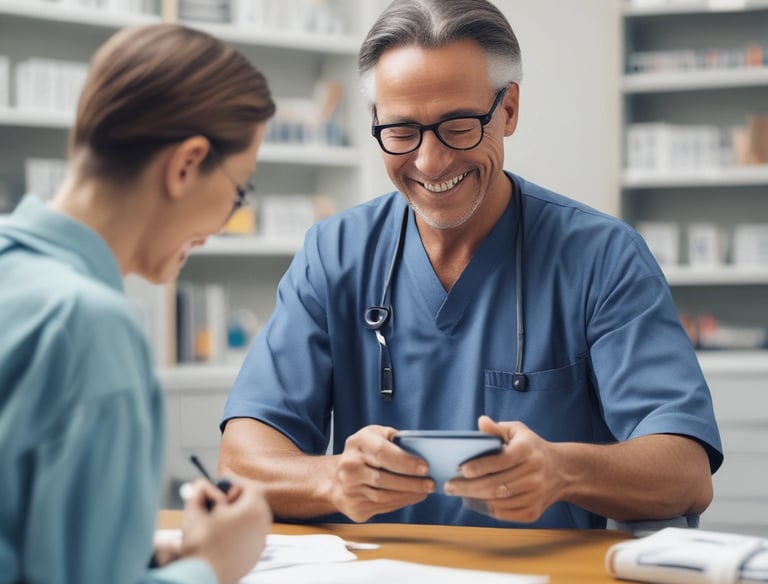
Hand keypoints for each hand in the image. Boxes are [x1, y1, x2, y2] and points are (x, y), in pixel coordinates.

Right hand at [179, 477, 271, 583]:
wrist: (201, 577)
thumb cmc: (199, 544)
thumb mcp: (194, 510)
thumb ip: (198, 490)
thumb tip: (200, 484)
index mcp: (253, 509)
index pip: (252, 486)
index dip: (237, 483)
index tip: (224, 486)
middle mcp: (262, 525)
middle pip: (256, 502)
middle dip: (238, 500)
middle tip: (220, 504)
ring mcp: (261, 542)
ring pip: (254, 520)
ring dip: (239, 516)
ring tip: (219, 523)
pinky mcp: (255, 556)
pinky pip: (252, 537)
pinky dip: (240, 533)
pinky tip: (223, 538)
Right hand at [329, 425, 434, 521]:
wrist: (337, 478)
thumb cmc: (364, 454)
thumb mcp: (375, 436)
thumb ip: (394, 438)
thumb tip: (421, 448)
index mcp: (357, 443)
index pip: (382, 453)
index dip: (405, 461)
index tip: (425, 468)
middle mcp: (349, 466)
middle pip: (384, 478)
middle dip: (411, 482)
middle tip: (431, 483)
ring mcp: (349, 488)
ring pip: (384, 496)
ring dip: (409, 495)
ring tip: (425, 490)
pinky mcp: (354, 507)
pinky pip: (382, 507)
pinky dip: (400, 502)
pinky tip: (412, 497)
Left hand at [444, 416, 561, 522]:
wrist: (561, 471)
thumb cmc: (530, 447)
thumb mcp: (516, 432)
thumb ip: (497, 429)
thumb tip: (481, 422)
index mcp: (528, 450)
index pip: (501, 460)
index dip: (479, 466)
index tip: (460, 469)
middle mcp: (534, 474)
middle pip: (495, 485)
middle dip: (467, 487)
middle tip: (449, 486)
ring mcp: (535, 495)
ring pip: (497, 502)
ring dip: (474, 499)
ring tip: (459, 493)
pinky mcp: (533, 512)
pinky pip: (504, 514)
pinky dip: (487, 509)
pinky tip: (475, 501)